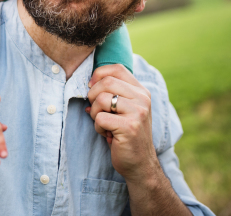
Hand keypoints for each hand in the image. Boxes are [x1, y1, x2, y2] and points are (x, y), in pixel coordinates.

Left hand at [86, 64, 158, 183]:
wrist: (140, 163)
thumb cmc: (126, 134)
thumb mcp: (123, 109)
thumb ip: (111, 94)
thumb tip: (87, 84)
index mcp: (141, 91)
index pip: (117, 68)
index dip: (98, 75)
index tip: (92, 87)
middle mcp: (142, 99)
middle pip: (106, 82)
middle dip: (92, 95)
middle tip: (96, 110)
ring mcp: (138, 112)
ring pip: (101, 99)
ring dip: (94, 113)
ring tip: (103, 124)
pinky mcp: (130, 127)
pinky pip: (100, 118)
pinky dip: (98, 127)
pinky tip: (108, 135)